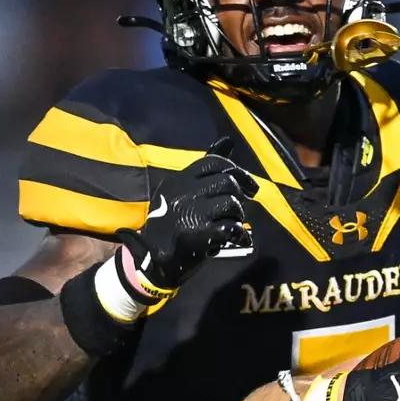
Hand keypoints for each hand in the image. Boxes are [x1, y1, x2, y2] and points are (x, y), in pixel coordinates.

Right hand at [114, 138, 255, 300]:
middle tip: (236, 210)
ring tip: (231, 225)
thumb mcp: (182, 191)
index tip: (247, 186)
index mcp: (178, 180)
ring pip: (231, 203)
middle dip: (239, 196)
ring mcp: (189, 212)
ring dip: (237, 216)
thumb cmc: (172, 223)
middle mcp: (182, 193)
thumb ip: (206, 169)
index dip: (235, 171)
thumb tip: (228, 140)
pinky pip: (231, 226)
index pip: (213, 162)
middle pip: (227, 182)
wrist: (152, 260)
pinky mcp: (198, 234)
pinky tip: (237, 239)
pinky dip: (239, 234)